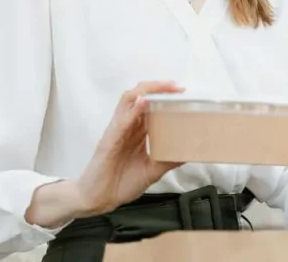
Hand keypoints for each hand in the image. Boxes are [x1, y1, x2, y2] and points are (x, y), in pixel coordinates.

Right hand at [75, 80, 184, 214]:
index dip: (164, 96)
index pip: (149, 107)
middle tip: (177, 87)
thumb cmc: (120, 183)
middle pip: (140, 97)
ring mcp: (117, 131)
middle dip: (158, 88)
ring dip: (146, 91)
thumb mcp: (151, 170)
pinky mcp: (109, 140)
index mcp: (135, 132)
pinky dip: (133, 110)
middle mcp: (126, 127)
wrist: (99, 200)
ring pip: (128, 101)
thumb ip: (167, 160)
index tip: (182, 93)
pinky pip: (121, 121)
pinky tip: (143, 102)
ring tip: (164, 87)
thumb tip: (188, 153)